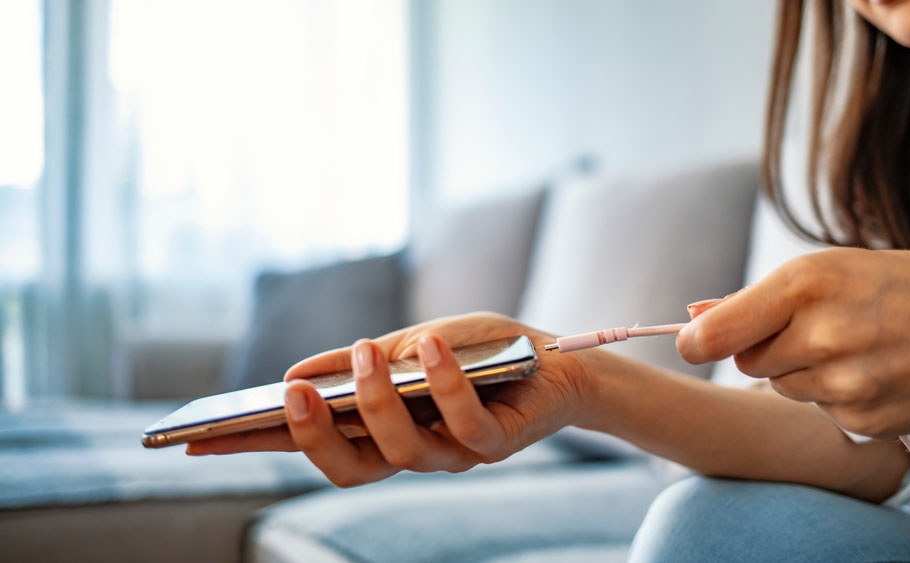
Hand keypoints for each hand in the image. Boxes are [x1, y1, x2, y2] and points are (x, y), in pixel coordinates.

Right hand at [187, 312, 591, 486]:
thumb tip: (289, 372)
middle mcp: (411, 450)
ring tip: (366, 353)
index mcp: (381, 429)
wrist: (554, 358)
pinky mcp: (497, 444)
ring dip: (378, 401)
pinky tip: (429, 345)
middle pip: (349, 468)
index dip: (255, 445)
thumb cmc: (478, 352)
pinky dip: (444, 384)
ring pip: (402, 452)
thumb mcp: (406, 346)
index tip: (196, 438)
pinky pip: (464, 425)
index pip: (311, 444)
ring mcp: (453, 453)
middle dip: (314, 436)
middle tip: (292, 393)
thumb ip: (355, 364)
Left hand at [677, 248, 909, 437]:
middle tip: (812, 328)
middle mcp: (822, 335)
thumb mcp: (834, 268)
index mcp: (807, 284)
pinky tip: (873, 372)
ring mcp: (844, 384)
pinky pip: (818, 411)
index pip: (716, 333)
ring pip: (782, 387)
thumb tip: (695, 316)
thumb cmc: (905, 288)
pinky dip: (835, 396)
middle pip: (745, 362)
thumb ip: (760, 297)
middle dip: (765, 348)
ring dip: (801, 371)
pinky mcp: (862, 421)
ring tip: (852, 346)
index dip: (695, 341)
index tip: (691, 342)